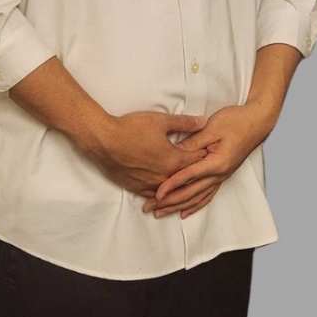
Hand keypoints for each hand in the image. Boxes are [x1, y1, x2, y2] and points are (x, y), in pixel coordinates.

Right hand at [88, 111, 209, 197]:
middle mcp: (164, 177)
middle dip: (195, 172)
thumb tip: (204, 121)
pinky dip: (162, 194)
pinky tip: (164, 193)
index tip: (212, 152)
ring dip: (179, 186)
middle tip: (205, 169)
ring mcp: (150, 185)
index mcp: (174, 160)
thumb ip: (185, 122)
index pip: (197, 161)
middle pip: (186, 178)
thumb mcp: (161, 120)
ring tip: (187, 184)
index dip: (205, 155)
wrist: (103, 141)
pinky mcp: (136, 188)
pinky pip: (154, 195)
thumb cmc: (132, 128)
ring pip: (171, 190)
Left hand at [142, 105, 272, 218]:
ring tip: (160, 213)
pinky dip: (194, 205)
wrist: (257, 122)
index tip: (157, 193)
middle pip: (190, 193)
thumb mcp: (212, 127)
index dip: (172, 185)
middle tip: (150, 207)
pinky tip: (184, 212)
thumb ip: (193, 142)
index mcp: (217, 162)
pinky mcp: (222, 175)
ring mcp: (221, 177)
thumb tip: (174, 152)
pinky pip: (206, 195)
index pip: (189, 177)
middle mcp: (219, 174)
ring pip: (197, 198)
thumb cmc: (236, 121)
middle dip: (169, 202)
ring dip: (178, 206)